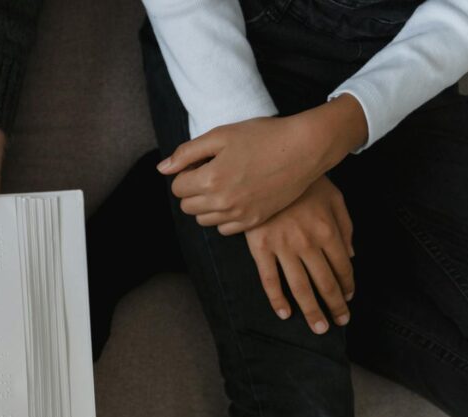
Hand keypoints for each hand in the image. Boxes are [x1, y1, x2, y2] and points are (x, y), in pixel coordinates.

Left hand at [160, 95, 367, 233]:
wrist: (304, 148)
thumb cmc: (263, 136)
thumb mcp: (221, 135)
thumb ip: (186, 153)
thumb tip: (162, 169)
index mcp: (210, 179)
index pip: (177, 187)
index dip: (186, 173)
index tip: (202, 162)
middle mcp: (222, 202)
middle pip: (187, 206)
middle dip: (192, 190)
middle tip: (212, 172)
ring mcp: (239, 215)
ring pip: (203, 220)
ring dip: (206, 204)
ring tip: (224, 184)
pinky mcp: (254, 221)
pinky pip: (224, 229)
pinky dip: (223, 216)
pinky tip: (236, 198)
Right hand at [246, 176, 354, 333]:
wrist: (271, 166)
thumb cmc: (306, 182)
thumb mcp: (335, 198)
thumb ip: (345, 226)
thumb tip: (351, 256)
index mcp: (328, 231)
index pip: (343, 267)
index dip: (347, 286)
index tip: (348, 299)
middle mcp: (308, 243)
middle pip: (325, 282)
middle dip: (334, 306)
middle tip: (339, 323)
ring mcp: (283, 247)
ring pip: (300, 286)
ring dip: (312, 310)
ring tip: (319, 327)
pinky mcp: (260, 247)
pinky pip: (269, 279)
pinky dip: (277, 298)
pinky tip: (285, 313)